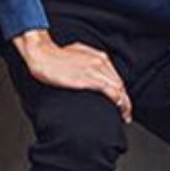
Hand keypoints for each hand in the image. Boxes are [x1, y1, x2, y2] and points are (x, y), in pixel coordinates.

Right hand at [12, 29, 131, 121]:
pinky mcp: (89, 79)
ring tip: (124, 116)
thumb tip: (92, 71)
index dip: (121, 92)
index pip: (116, 77)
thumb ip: (89, 62)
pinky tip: (118, 109)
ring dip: (124, 104)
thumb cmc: (56, 56)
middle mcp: (101, 62)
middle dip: (125, 100)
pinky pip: (110, 91)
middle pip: (120, 84)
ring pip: (118, 89)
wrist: (43, 55)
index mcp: (99, 57)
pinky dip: (117, 101)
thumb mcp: (78, 54)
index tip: (122, 102)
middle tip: (126, 114)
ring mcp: (96, 70)